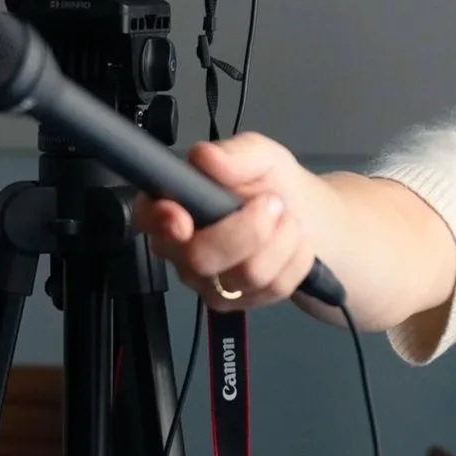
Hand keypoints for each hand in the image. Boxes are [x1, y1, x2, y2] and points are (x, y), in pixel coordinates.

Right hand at [131, 132, 333, 310]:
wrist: (307, 214)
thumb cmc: (271, 182)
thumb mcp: (261, 156)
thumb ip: (235, 154)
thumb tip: (205, 157)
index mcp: (175, 205)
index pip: (148, 218)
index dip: (159, 221)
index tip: (183, 218)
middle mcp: (183, 249)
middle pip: (199, 258)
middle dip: (247, 231)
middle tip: (274, 202)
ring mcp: (210, 281)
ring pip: (243, 276)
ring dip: (280, 240)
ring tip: (288, 217)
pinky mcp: (240, 302)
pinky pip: (272, 289)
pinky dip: (296, 259)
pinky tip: (295, 241)